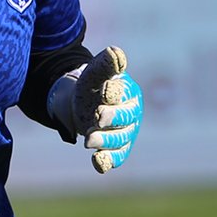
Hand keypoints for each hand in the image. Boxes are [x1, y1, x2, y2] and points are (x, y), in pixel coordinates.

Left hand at [72, 46, 142, 173]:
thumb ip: (105, 64)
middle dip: (112, 117)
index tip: (106, 91)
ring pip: (120, 139)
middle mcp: (131, 113)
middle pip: (125, 117)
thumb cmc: (93, 86)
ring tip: (88, 141)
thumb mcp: (95, 73)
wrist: (84, 105)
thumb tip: (115, 53)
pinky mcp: (117, 148)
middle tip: (98, 117)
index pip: (124, 93)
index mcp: (129, 92)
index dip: (116, 93)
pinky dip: (108, 161)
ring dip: (106, 141)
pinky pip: (117, 157)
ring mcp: (126, 132)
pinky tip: (98, 163)